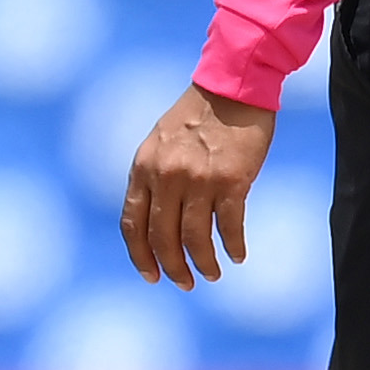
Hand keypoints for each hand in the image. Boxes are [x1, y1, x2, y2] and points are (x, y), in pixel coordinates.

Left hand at [121, 81, 277, 289]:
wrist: (233, 86)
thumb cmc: (197, 115)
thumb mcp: (159, 143)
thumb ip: (153, 177)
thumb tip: (152, 219)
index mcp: (143, 168)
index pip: (133, 225)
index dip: (140, 256)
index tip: (151, 275)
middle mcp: (166, 176)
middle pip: (162, 238)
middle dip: (172, 268)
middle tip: (184, 283)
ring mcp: (198, 180)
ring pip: (195, 238)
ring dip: (203, 264)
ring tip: (211, 274)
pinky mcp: (231, 181)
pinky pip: (229, 226)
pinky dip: (233, 246)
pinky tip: (237, 255)